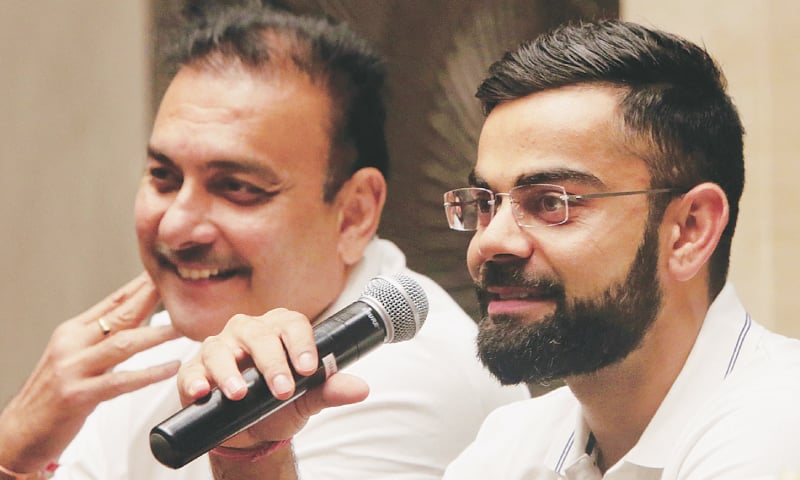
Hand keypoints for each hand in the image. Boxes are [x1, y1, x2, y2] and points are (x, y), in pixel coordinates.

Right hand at [0, 273, 180, 473]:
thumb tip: (136, 320)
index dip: (140, 286)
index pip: (112, 302)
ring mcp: (73, 369)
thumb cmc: (51, 398)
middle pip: (121, 315)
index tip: (165, 275)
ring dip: (157, 335)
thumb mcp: (74, 359)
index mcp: (72, 332)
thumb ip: (102, 340)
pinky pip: (121, 381)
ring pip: (124, 343)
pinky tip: (170, 368)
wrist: (19, 433)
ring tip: (184, 329)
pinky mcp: (78, 395)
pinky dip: (149, 374)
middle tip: (179, 289)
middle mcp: (72, 345)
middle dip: (152, 299)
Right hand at [177, 308, 368, 448]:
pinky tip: (203, 392)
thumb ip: (330, 390)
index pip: (292, 323)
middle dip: (271, 362)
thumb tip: (361, 389)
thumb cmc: (279, 403)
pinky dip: (195, 380)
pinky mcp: (195, 372)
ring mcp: (219, 349)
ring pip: (221, 348)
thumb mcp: (307, 398)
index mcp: (279, 330)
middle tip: (281, 390)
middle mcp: (248, 332)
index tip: (307, 368)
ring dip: (230, 370)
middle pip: (258, 335)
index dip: (301, 343)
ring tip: (239, 392)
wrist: (252, 431)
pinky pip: (192, 371)